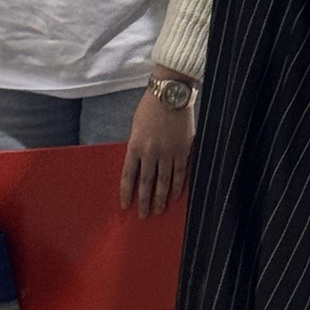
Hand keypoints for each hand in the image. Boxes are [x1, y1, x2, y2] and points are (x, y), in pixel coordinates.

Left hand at [120, 86, 194, 217]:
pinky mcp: (183, 150)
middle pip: (146, 183)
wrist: (170, 94)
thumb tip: (139, 166)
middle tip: (144, 216)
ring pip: (163, 182)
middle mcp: (150, 152)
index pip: (128, 176)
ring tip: (158, 211)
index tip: (126, 205)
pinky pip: (180, 173)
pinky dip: (177, 187)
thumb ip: (137, 146)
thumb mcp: (136, 126)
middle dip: (144, 202)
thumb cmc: (150, 107)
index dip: (127, 192)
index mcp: (135, 146)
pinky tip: (174, 197)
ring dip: (160, 199)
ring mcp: (168, 153)